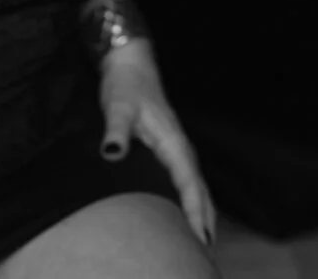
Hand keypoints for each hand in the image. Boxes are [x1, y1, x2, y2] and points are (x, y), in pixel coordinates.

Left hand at [97, 39, 216, 247]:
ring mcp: (177, 150)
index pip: (189, 183)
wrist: (130, 65)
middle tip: (203, 253)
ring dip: (201, 213)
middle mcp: (180, 149)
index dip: (195, 212)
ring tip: (201, 244)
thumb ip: (115, 129)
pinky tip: (187, 217)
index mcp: (173, 142)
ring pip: (196, 187)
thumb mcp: (118, 106)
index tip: (201, 238)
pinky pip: (187, 182)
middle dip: (204, 221)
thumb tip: (112, 151)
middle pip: (199, 191)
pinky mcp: (170, 151)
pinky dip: (192, 202)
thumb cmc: (125, 86)